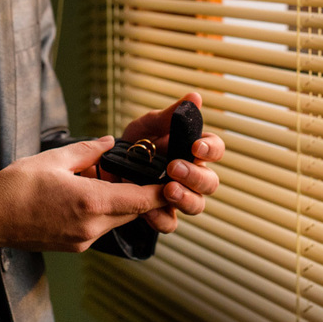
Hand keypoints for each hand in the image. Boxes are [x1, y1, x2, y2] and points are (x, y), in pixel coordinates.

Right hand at [0, 137, 167, 251]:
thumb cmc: (16, 186)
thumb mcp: (53, 158)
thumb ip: (87, 151)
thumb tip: (110, 143)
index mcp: (90, 202)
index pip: (141, 200)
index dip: (161, 191)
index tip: (174, 181)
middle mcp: (91, 227)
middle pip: (133, 211)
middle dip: (140, 194)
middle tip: (140, 173)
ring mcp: (83, 241)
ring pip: (118, 220)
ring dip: (120, 203)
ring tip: (105, 181)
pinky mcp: (74, 247)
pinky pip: (101, 228)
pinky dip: (103, 212)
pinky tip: (88, 196)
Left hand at [117, 92, 223, 233]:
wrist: (107, 168)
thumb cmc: (135, 144)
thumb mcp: (147, 126)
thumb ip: (169, 116)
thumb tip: (194, 98)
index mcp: (192, 151)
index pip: (215, 149)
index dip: (211, 149)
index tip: (196, 146)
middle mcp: (191, 176)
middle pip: (210, 182)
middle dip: (195, 176)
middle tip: (174, 168)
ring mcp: (179, 197)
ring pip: (197, 205)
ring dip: (186, 198)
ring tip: (168, 189)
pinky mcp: (162, 215)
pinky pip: (170, 223)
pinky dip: (161, 218)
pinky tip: (149, 210)